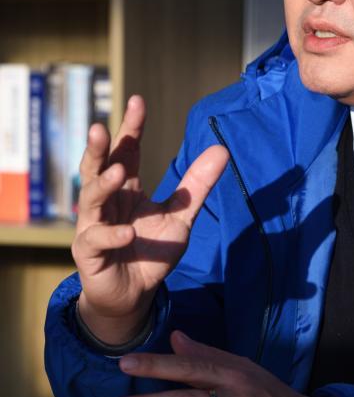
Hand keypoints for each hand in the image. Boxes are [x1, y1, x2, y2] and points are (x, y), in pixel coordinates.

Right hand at [73, 96, 228, 342]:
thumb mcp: (181, 217)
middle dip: (97, 149)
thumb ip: (196, 186)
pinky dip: (112, 234)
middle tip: (99, 127)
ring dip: (103, 184)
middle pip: (97, 168)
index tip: (138, 101)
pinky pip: (96, 239)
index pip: (126, 151)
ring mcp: (94, 226)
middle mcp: (106, 202)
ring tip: (119, 171)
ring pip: (90, 199)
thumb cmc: (152, 251)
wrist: (135, 295)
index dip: (130, 128)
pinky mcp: (89, 254)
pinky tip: (129, 231)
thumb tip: (222, 148)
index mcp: (126, 190)